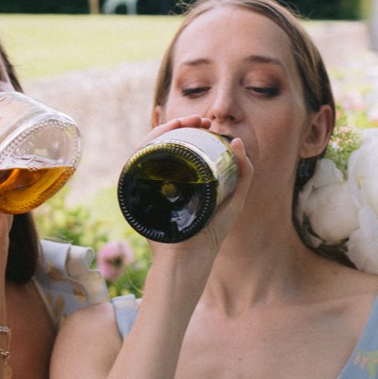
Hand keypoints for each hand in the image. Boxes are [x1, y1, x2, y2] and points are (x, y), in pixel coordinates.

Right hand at [142, 115, 254, 271]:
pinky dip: (146, 144)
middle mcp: (161, 179)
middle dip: (179, 125)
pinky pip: (135, 161)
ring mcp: (148, 184)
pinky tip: (161, 136)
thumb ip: (243, 175)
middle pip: (164, 143)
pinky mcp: (135, 191)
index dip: (191, 130)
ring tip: (183, 122)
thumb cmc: (210, 235)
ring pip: (149, 148)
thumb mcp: (234, 201)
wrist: (189, 259)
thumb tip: (237, 141)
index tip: (206, 122)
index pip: (180, 147)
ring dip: (163, 130)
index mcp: (181, 180)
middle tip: (198, 119)